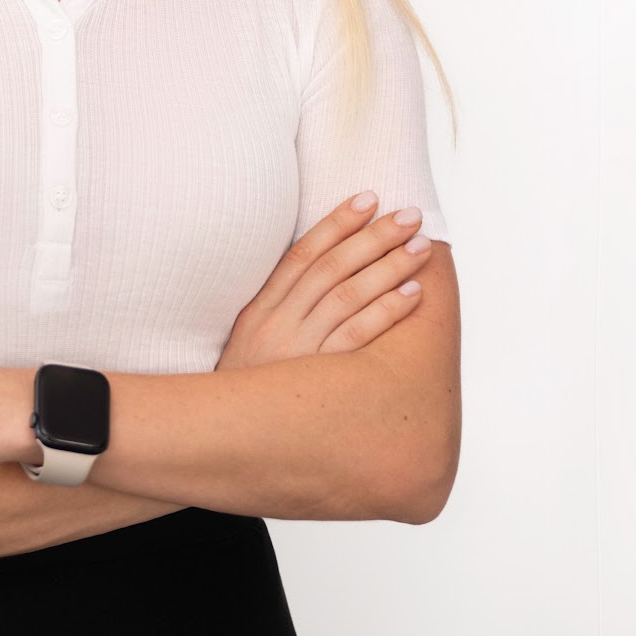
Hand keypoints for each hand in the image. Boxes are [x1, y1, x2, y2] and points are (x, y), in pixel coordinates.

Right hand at [215, 195, 431, 370]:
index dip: (336, 222)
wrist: (216, 438)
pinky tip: (412, 293)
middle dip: (374, 236)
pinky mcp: (315, 379)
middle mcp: (277, 323)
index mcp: (260, 308)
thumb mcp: (249, 339)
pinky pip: (357, 338)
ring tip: (420, 246)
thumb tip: (323, 269)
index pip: (302, 253)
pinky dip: (386, 311)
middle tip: (410, 215)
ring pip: (348, 295)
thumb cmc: (246, 388)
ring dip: (388, 266)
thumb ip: (280, 305)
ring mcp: (297, 350)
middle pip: (331, 268)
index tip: (368, 197)